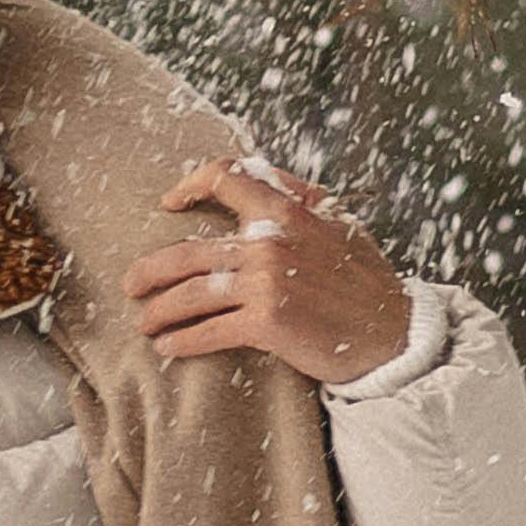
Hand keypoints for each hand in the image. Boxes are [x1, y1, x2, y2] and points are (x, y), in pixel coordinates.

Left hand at [129, 159, 420, 390]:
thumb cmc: (365, 280)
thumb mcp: (340, 222)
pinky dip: (183, 342)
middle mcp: (271, 242)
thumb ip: (299, 198)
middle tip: (131, 284)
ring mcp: (267, 283)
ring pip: (191, 294)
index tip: (169, 202)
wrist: (393, 334)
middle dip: (150, 271)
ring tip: (145, 324)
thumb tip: (263, 179)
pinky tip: (169, 348)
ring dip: (159, 312)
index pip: (227, 176)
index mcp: (288, 210)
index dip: (191, 184)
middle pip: (188, 251)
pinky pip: (210, 331)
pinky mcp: (268, 323)